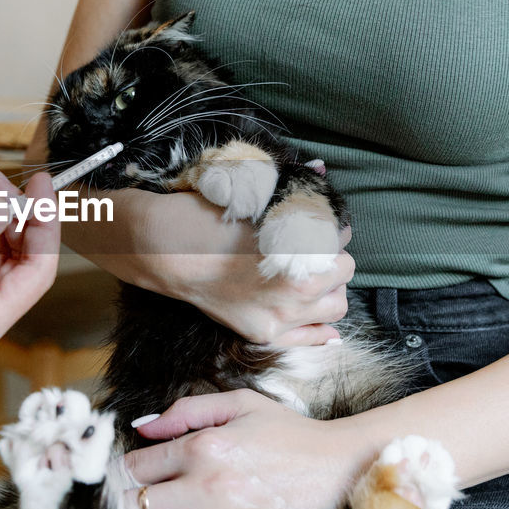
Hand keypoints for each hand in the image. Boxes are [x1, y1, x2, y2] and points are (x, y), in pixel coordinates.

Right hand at [115, 191, 353, 346]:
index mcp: (300, 250)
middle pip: (344, 271)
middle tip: (313, 248)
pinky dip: (321, 329)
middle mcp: (298, 288)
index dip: (329, 226)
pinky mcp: (264, 333)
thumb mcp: (253, 193)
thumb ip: (294, 190)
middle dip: (332, 257)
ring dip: (329, 288)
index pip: (340, 238)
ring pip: (336, 306)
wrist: (165, 250)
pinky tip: (318, 315)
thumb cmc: (207, 216)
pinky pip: (311, 339)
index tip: (318, 223)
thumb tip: (319, 169)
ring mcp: (281, 316)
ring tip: (310, 275)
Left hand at [119, 390, 361, 508]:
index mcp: (204, 446)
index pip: (136, 467)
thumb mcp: (240, 404)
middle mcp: (208, 485)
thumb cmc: (289, 432)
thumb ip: (187, 410)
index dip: (120, 476)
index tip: (125, 482)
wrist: (339, 466)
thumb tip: (143, 426)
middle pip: (137, 506)